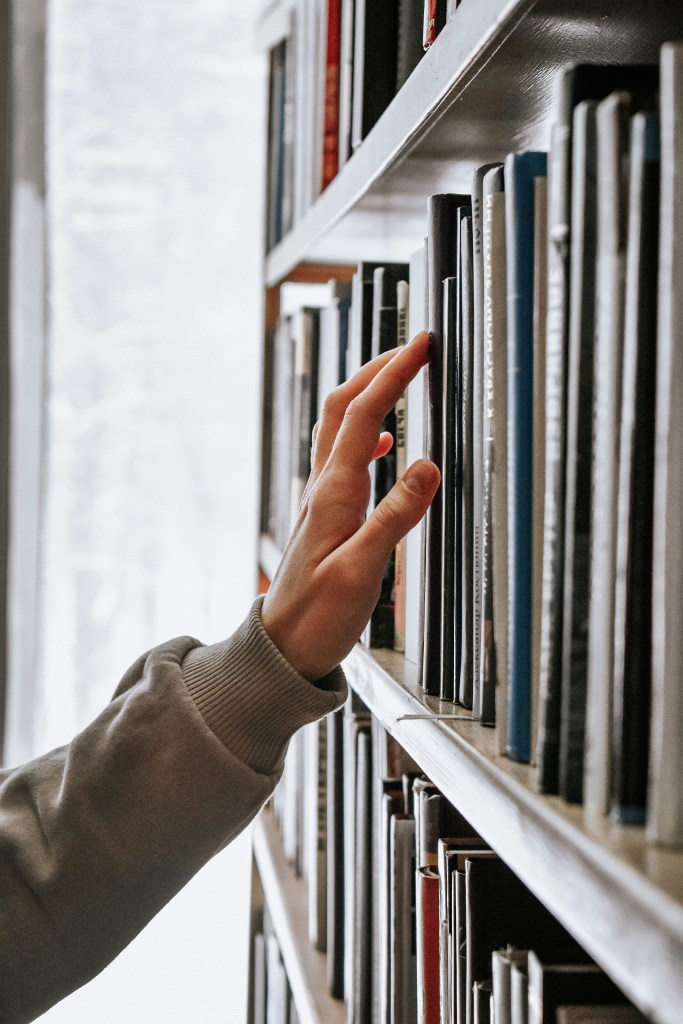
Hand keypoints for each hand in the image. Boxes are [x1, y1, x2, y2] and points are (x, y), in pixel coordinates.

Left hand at [261, 330, 439, 680]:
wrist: (282, 649)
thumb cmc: (317, 617)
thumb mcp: (362, 571)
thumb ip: (395, 518)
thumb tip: (427, 466)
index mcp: (333, 494)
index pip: (364, 415)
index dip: (392, 374)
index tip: (420, 345)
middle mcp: (323, 488)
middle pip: (344, 407)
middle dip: (378, 368)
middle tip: (413, 347)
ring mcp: (322, 499)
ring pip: (339, 427)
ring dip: (368, 394)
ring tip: (398, 376)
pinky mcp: (326, 515)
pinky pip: (343, 457)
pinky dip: (366, 434)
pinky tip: (384, 443)